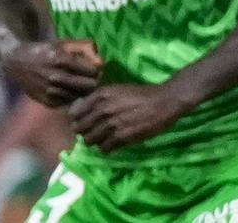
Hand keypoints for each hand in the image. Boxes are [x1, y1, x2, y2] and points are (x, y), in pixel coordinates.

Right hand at [0, 38, 102, 108]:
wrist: (15, 63)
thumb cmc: (41, 51)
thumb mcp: (60, 45)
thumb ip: (82, 51)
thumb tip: (100, 62)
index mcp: (61, 60)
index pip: (92, 72)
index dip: (96, 71)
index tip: (94, 71)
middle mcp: (57, 77)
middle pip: (89, 86)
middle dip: (92, 83)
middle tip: (90, 80)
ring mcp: (52, 91)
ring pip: (80, 96)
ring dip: (81, 92)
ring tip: (78, 86)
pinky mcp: (48, 102)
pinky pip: (69, 103)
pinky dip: (70, 98)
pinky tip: (66, 91)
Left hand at [68, 81, 189, 151]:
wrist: (162, 102)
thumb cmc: (140, 94)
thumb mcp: (115, 89)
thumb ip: (99, 98)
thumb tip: (84, 107)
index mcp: (99, 96)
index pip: (75, 112)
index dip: (76, 119)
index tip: (81, 123)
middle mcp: (102, 109)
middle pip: (80, 128)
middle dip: (83, 132)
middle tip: (89, 134)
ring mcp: (111, 124)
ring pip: (90, 140)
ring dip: (93, 141)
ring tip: (99, 140)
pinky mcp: (122, 137)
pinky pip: (105, 148)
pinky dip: (105, 148)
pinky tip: (110, 146)